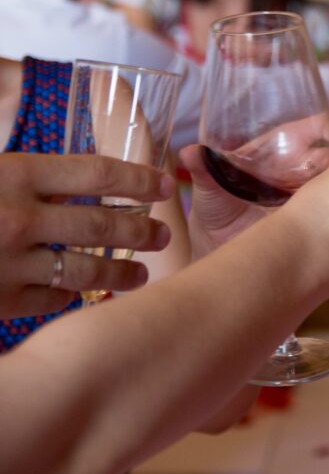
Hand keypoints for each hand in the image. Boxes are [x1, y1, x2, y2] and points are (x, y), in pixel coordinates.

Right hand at [0, 153, 172, 317]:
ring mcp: (9, 262)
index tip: (167, 185)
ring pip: (86, 272)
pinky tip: (76, 292)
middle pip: (101, 225)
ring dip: (120, 274)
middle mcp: (20, 218)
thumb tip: (84, 182)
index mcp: (18, 174)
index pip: (99, 173)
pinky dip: (68, 295)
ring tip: (141, 276)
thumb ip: (34, 179)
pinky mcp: (0, 299)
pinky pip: (52, 300)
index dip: (140, 180)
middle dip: (141, 232)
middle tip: (162, 237)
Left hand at [181, 111, 328, 257]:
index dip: (324, 124)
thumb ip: (203, 169)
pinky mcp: (313, 219)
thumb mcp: (208, 189)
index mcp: (277, 152)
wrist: (220, 250)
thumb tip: (189, 153)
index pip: (306, 130)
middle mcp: (298, 170)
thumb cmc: (215, 209)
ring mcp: (309, 195)